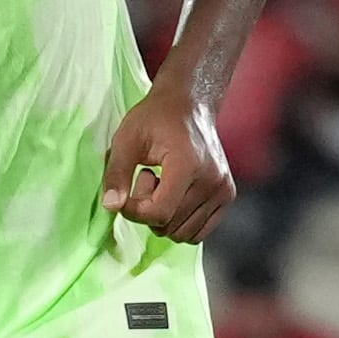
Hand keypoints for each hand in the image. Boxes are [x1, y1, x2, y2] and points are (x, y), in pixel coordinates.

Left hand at [101, 79, 234, 242]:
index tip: (125, 192)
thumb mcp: (126, 139)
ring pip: (182, 233)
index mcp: (188, 165)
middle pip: (169, 225)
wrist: (189, 104)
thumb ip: (116, 174)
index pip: (159, 213)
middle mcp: (213, 181)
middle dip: (147, 210)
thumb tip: (111, 206)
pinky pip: (198, 231)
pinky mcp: (227, 195)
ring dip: (163, 217)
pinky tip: (174, 194)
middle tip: (146, 179)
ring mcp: (223, 190)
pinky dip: (180, 221)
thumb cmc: (156, 118)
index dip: (133, 211)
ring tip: (161, 185)